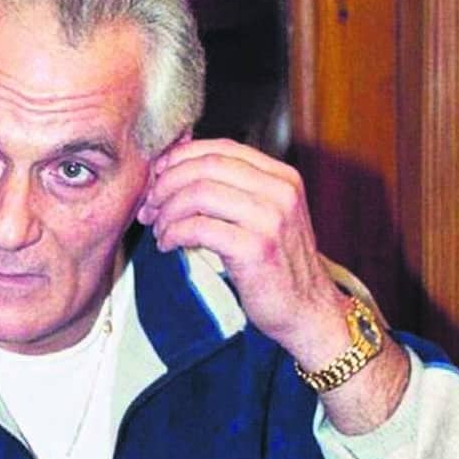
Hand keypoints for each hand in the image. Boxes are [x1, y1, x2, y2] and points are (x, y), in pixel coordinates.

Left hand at [136, 138, 348, 359]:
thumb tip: (180, 167)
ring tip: (159, 229)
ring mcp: (270, 219)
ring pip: (199, 193)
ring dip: (167, 210)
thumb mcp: (268, 216)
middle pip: (206, 166)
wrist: (308, 310)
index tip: (159, 175)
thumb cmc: (280, 266)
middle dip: (167, 183)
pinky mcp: (255, 248)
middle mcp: (280, 192)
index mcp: (282, 177)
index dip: (182, 157)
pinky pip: (198, 227)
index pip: (222, 148)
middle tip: (150, 205)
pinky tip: (168, 245)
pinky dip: (173, 233)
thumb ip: (236, 190)